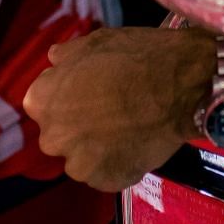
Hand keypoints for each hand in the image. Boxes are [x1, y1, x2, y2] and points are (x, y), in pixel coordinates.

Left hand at [23, 27, 212, 191]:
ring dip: (97, 149)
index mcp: (41, 101)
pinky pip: (107, 174)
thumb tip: (54, 59)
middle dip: (78, 126)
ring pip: (82, 159)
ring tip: (126, 130)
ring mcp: (80, 164)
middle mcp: (53, 137)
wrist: (182, 84)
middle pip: (60, 135)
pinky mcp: (107, 182)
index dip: (68, 97)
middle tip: (109, 112)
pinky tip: (137, 145)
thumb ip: (67, 55)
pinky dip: (118, 164)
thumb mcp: (96, 41)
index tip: (89, 92)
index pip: (43, 104)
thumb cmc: (136, 56)